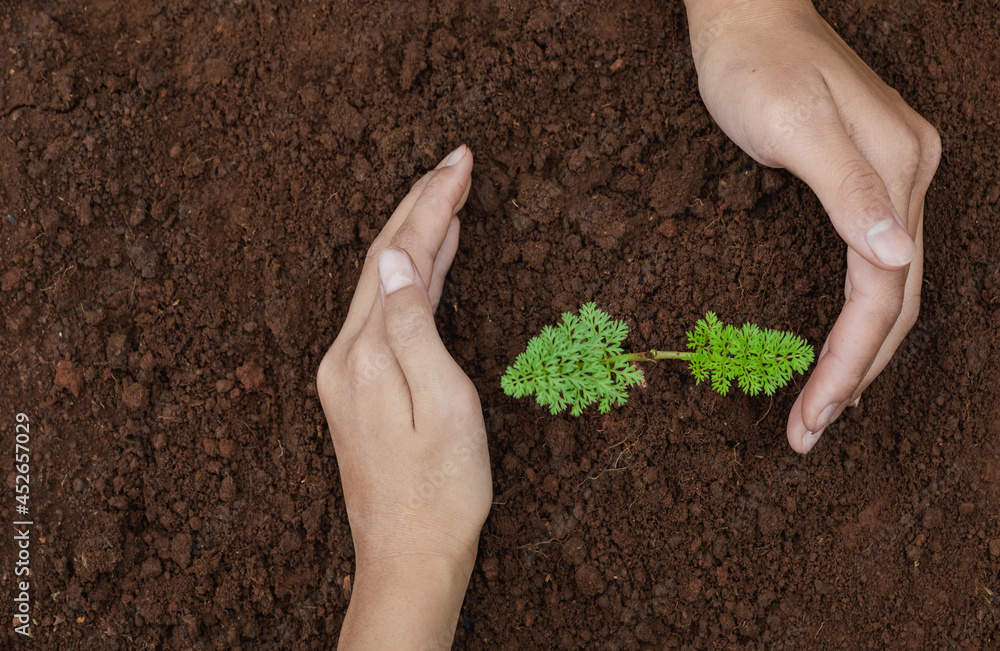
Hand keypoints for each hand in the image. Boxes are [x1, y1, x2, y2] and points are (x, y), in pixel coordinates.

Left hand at [317, 145, 491, 648]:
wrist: (409, 557)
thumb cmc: (441, 491)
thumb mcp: (445, 406)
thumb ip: (413, 327)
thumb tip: (392, 258)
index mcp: (367, 354)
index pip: (401, 255)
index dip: (434, 204)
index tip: (461, 160)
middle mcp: (346, 355)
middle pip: (382, 258)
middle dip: (420, 204)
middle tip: (456, 161)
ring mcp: (347, 372)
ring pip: (380, 281)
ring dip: (413, 234)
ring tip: (446, 197)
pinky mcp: (357, 388)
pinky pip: (382, 311)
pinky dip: (407, 276)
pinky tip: (424, 263)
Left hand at [684, 0, 940, 452]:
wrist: (745, 15)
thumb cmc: (756, 66)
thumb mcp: (794, 123)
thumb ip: (849, 189)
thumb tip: (898, 257)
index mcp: (899, 169)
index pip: (883, 290)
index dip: (850, 361)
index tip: (811, 417)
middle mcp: (910, 177)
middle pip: (895, 298)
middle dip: (855, 372)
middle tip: (808, 431)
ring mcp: (895, 176)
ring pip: (890, 286)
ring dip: (862, 352)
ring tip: (824, 407)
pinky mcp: (868, 177)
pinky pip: (874, 262)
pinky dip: (860, 313)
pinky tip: (843, 343)